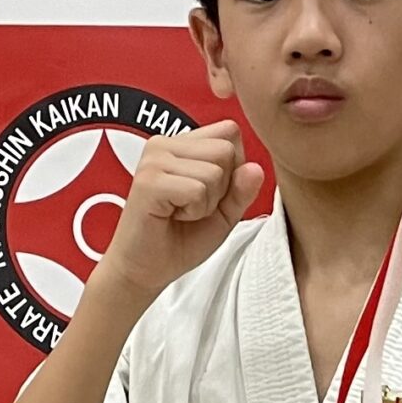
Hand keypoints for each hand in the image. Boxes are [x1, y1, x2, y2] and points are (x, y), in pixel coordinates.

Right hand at [93, 121, 264, 302]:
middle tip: (192, 206)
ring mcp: (154, 159)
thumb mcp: (224, 214)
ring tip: (181, 212)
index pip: (230, 133)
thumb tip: (256, 169)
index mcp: (181, 143)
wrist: (145, 270)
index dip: (232, 169)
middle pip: (226, 150)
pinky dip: (194, 212)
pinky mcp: (149, 181)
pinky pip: (197, 190)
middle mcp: (164, 144)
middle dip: (221, 188)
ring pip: (215, 171)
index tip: (207, 194)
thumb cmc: (180, 239)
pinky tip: (173, 216)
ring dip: (206, 203)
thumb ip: (242, 190)